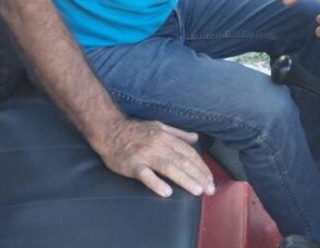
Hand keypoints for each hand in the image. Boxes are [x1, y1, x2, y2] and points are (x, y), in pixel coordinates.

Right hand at [96, 118, 215, 197]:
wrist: (110, 131)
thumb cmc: (135, 130)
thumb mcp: (159, 126)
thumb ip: (178, 133)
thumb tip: (195, 138)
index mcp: (166, 136)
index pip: (189, 153)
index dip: (201, 166)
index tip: (210, 179)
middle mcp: (158, 145)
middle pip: (182, 162)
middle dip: (198, 176)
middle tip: (210, 190)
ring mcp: (145, 155)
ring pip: (168, 168)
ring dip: (184, 180)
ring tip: (197, 191)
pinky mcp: (132, 165)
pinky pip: (145, 175)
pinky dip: (156, 183)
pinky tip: (166, 193)